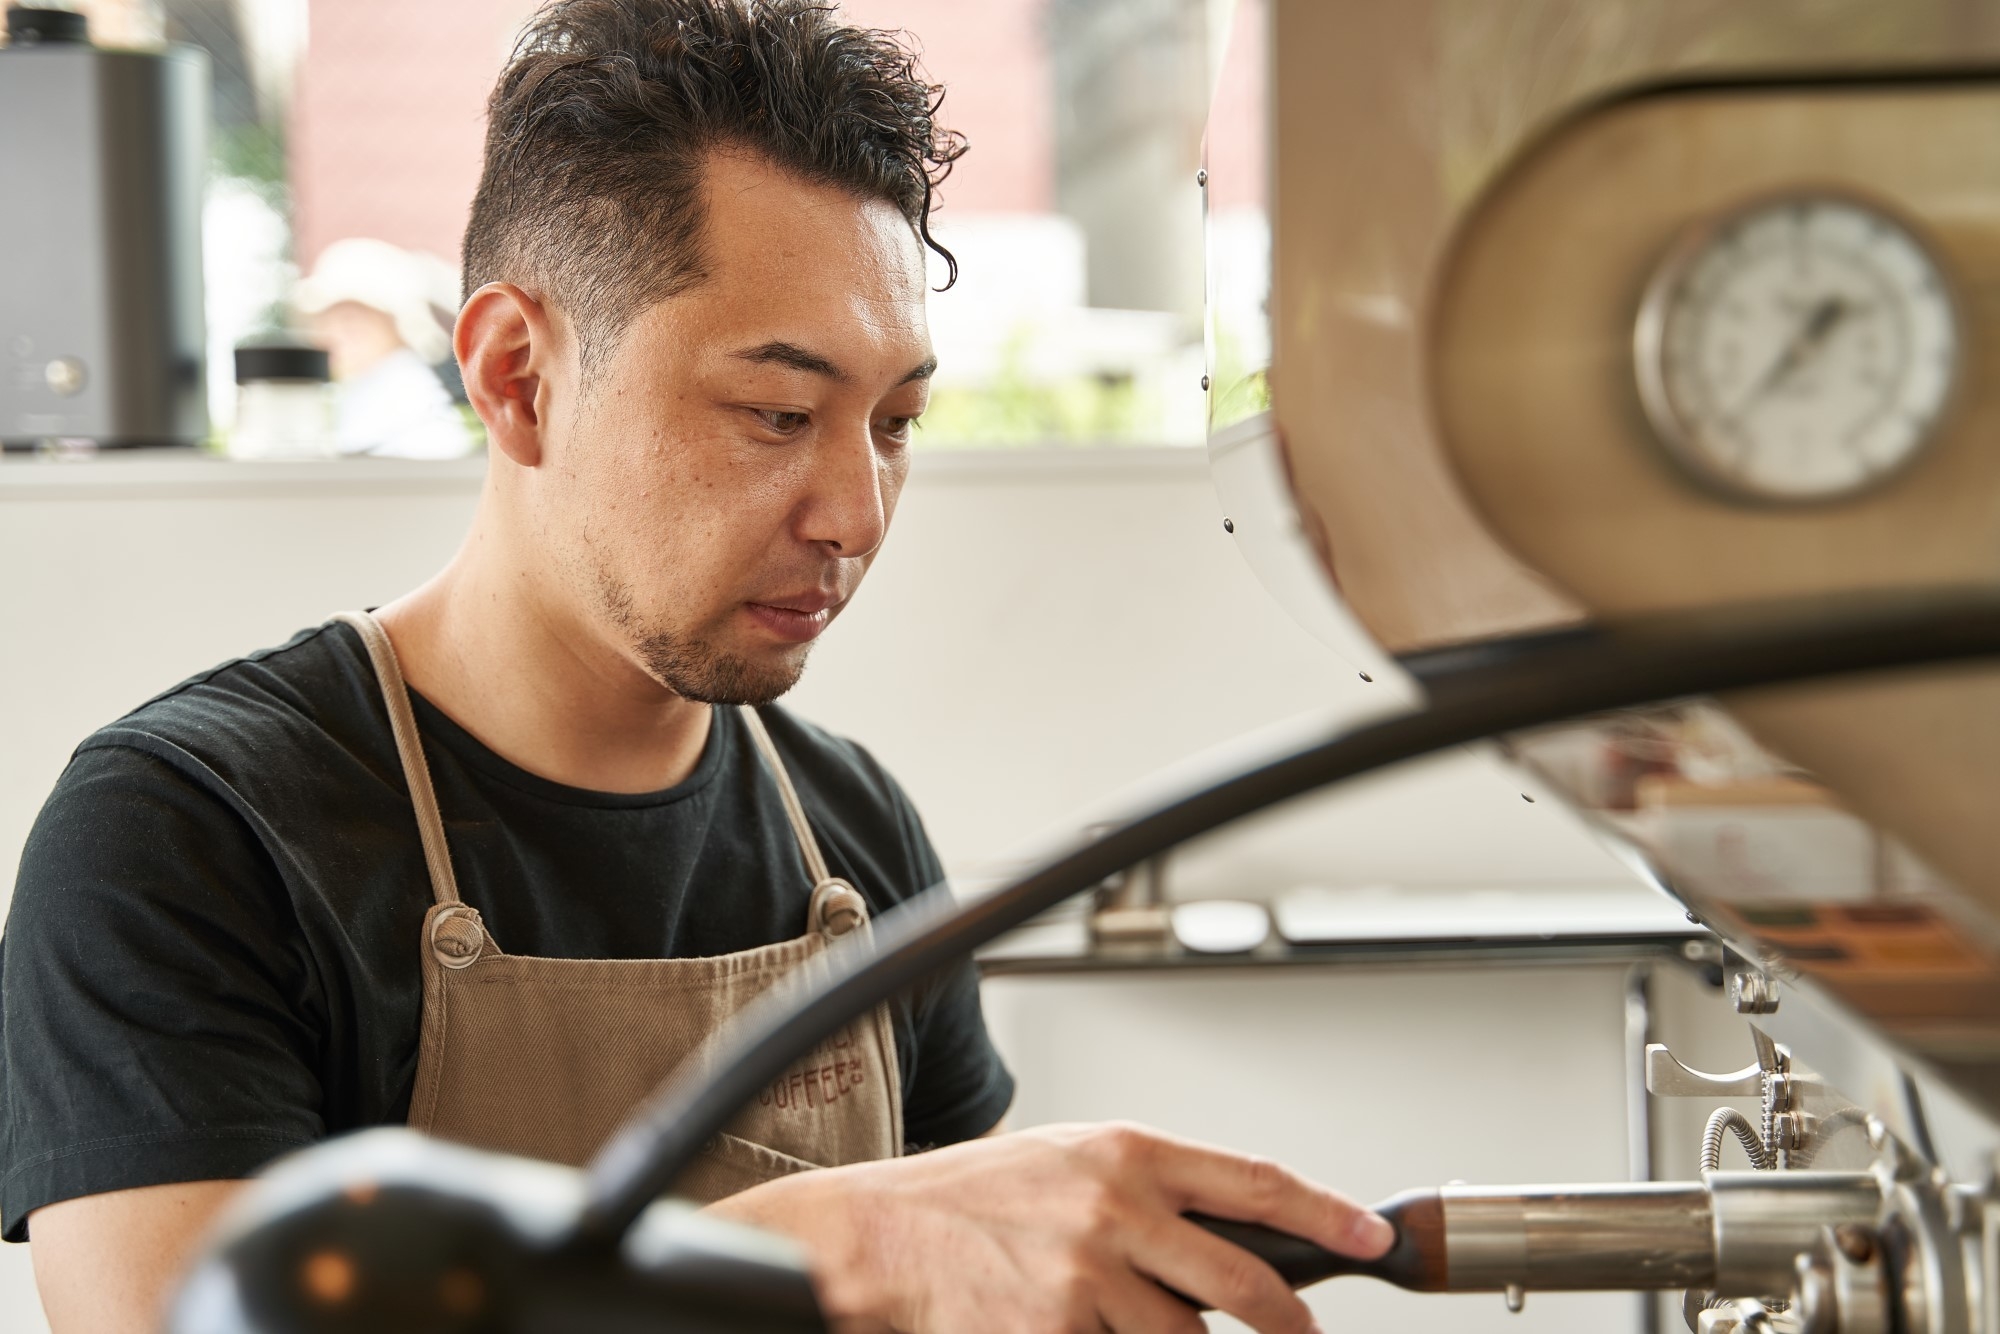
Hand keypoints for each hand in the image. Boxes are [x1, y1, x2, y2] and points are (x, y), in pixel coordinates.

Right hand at [710, 1122, 1393, 1333]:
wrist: (877, 1239)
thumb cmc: (969, 1201)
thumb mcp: (1067, 1163)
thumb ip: (1147, 1192)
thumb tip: (1227, 1233)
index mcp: (1127, 1153)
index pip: (1256, 1180)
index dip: (1326, 1215)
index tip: (1371, 1239)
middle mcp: (1117, 1209)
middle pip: (1247, 1284)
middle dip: (1289, 1327)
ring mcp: (1089, 1279)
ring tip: (1127, 1323)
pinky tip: (1074, 1327)